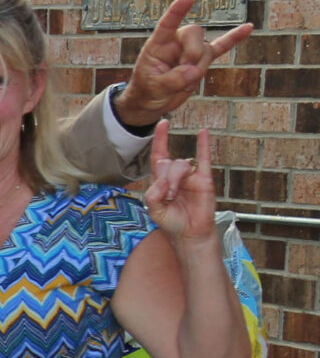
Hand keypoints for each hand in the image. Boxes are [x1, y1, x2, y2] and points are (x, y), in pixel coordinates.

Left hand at [121, 0, 251, 124]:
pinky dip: (234, 39)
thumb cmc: (148, 90)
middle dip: (193, 53)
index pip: (168, 24)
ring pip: (206, 50)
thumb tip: (195, 71)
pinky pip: (222, 47)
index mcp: (158, 44)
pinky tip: (248, 28)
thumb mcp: (154, 88)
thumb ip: (173, 80)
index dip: (177, 11)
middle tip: (183, 72)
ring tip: (184, 83)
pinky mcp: (203, 61)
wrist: (153, 101)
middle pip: (195, 33)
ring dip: (199, 69)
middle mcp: (176, 42)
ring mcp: (191, 50)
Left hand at [140, 119, 218, 245]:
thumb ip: (153, 194)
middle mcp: (175, 175)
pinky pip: (204, 159)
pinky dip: (204, 145)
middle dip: (165, 178)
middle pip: (168, 163)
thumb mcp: (153, 209)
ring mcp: (191, 176)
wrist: (190, 233)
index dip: (160, 139)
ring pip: (181, 164)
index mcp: (161, 180)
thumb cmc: (171, 222)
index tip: (162, 124)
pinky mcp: (205, 179)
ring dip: (175, 179)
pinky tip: (203, 132)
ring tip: (175, 195)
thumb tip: (164, 179)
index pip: (159, 155)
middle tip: (168, 195)